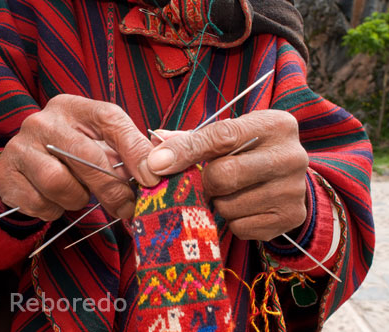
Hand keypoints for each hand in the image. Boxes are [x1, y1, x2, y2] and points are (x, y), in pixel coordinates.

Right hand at [0, 94, 159, 220]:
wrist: (25, 169)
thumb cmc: (72, 156)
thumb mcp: (99, 145)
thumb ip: (126, 152)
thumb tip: (157, 171)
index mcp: (74, 107)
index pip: (110, 119)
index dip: (134, 149)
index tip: (151, 178)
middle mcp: (44, 120)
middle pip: (85, 155)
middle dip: (111, 188)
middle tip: (127, 208)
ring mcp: (20, 145)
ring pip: (59, 183)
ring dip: (77, 198)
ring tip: (78, 194)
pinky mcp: (5, 173)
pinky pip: (40, 202)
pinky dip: (54, 209)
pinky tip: (55, 200)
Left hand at [147, 110, 308, 240]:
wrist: (289, 179)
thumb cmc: (248, 151)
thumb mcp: (229, 135)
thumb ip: (192, 139)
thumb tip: (155, 149)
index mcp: (274, 125)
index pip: (221, 137)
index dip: (185, 151)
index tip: (156, 164)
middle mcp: (291, 156)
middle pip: (223, 175)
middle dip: (205, 182)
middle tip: (206, 181)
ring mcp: (293, 190)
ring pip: (228, 205)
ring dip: (217, 203)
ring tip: (228, 192)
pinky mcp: (291, 218)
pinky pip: (240, 227)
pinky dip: (232, 220)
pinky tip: (242, 207)